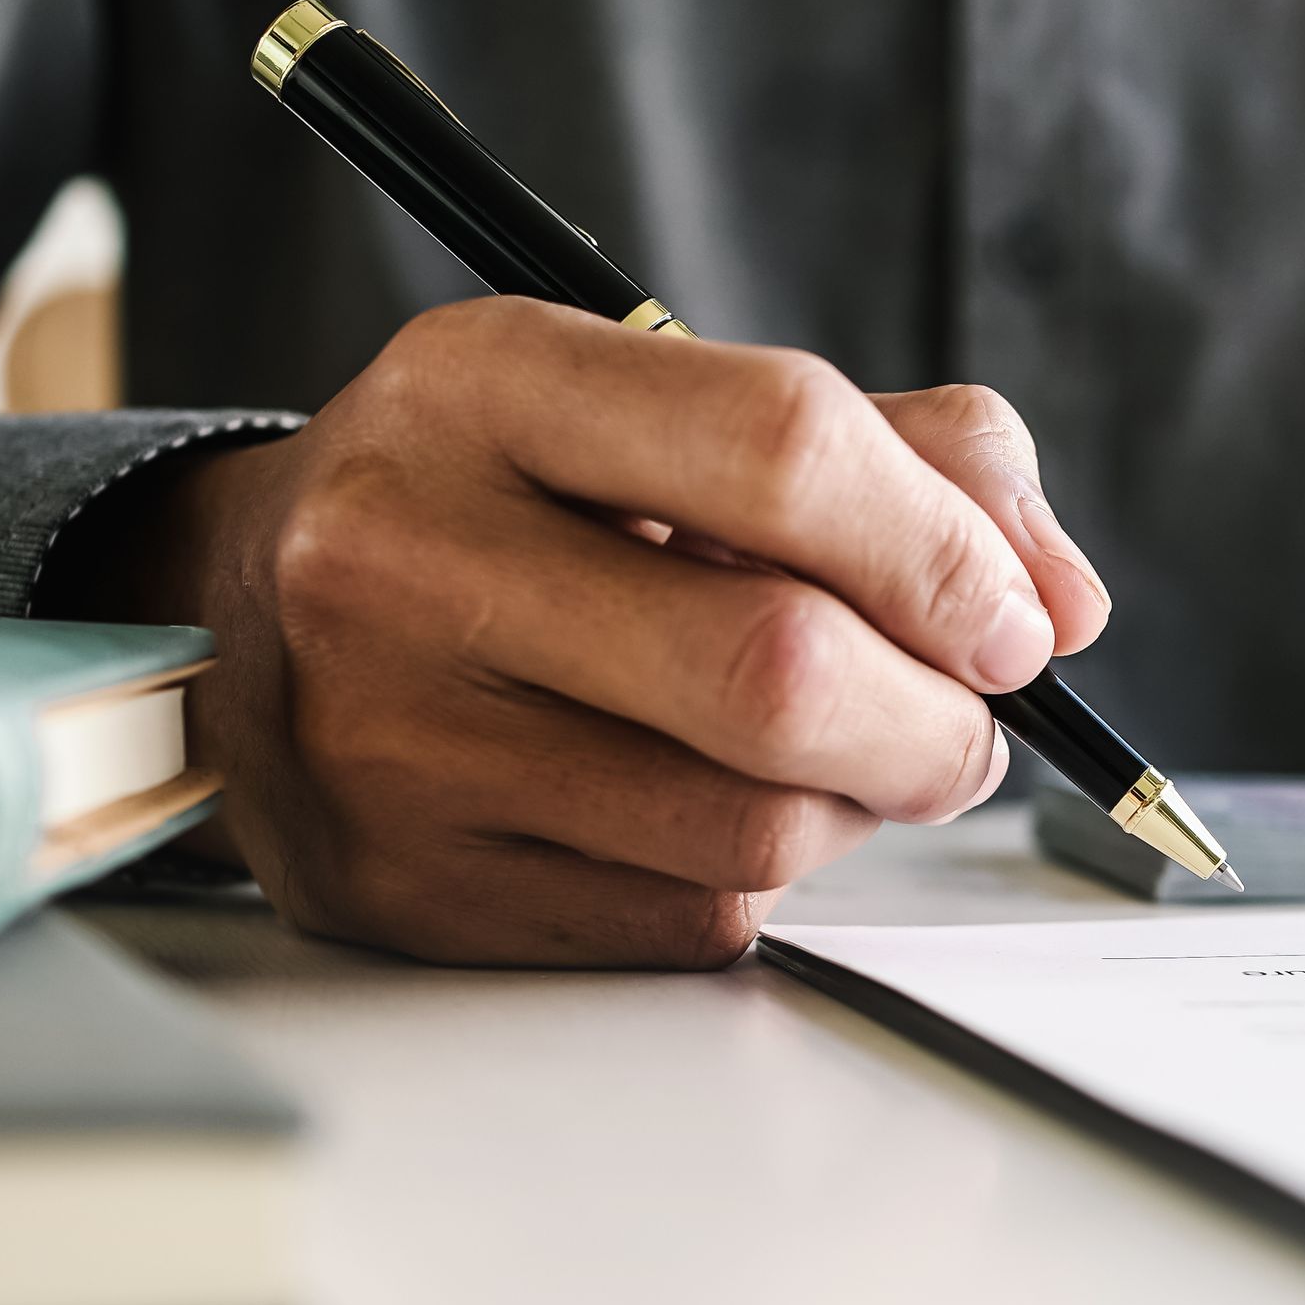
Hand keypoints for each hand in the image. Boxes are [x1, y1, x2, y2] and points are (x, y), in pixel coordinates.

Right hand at [67, 297, 1106, 965]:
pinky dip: (759, 881)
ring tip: (840, 758)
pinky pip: (684, 921)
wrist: (247, 619)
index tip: (1012, 619)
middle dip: (937, 717)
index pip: (781, 447)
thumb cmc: (512, 503)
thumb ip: (902, 457)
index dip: (946, 551)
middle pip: (777, 669)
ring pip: (751, 826)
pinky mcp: (405, 887)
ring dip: (858, 809)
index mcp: (485, 383)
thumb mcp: (663, 406)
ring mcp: (388, 736)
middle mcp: (405, 551)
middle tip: (966, 720)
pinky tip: (720, 812)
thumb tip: (1057, 601)